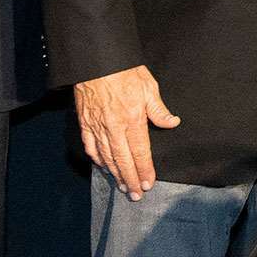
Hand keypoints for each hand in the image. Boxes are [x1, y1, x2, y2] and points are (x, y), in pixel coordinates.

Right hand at [74, 65, 181, 197]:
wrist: (96, 61)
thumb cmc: (125, 71)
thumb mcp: (149, 86)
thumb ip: (159, 109)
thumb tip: (172, 123)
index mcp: (133, 118)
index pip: (140, 151)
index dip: (144, 169)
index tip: (148, 183)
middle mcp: (114, 127)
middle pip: (123, 160)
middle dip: (130, 179)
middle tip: (135, 195)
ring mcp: (98, 127)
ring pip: (107, 157)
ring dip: (115, 174)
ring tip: (122, 186)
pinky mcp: (85, 124)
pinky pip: (91, 147)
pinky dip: (98, 160)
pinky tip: (104, 167)